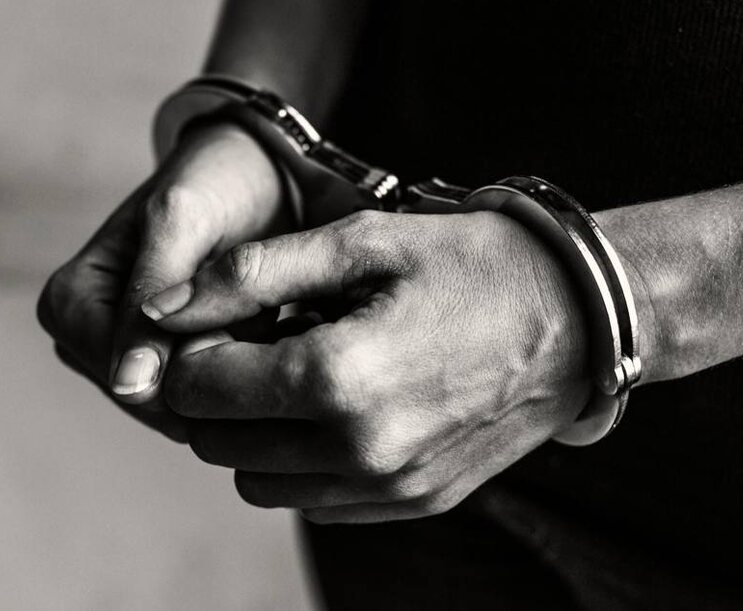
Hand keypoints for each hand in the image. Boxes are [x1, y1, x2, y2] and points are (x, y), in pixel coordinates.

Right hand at [37, 123, 288, 440]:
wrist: (254, 171)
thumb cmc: (214, 182)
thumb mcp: (181, 222)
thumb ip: (150, 297)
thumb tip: (128, 384)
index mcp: (65, 304)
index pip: (131, 384)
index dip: (202, 366)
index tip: (256, 318)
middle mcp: (80, 339)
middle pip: (159, 403)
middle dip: (221, 369)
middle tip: (267, 311)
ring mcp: (120, 358)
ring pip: (187, 406)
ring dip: (238, 370)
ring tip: (270, 315)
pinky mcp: (160, 368)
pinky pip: (205, 398)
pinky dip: (246, 370)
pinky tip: (270, 331)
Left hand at [143, 210, 591, 520]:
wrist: (582, 319)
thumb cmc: (474, 263)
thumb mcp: (362, 241)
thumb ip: (250, 274)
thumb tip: (161, 308)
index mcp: (338, 378)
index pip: (199, 389)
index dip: (192, 348)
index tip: (222, 316)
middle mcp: (359, 450)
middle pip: (217, 446)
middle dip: (215, 393)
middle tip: (253, 343)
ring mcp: (390, 487)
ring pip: (259, 483)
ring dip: (253, 433)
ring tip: (295, 374)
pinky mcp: (415, 502)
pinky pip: (316, 501)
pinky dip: (302, 461)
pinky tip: (337, 406)